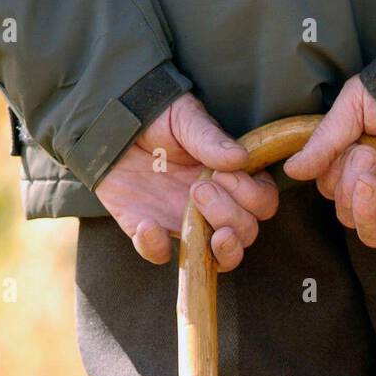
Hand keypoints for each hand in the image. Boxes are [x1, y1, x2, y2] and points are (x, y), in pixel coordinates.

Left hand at [94, 92, 278, 269]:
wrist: (112, 124)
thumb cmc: (157, 117)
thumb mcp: (185, 118)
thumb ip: (209, 138)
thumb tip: (240, 158)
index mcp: (230, 178)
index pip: (263, 204)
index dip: (252, 197)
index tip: (224, 175)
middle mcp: (215, 207)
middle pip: (246, 233)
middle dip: (230, 216)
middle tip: (199, 189)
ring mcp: (186, 224)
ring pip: (219, 259)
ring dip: (216, 249)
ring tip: (196, 220)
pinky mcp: (151, 232)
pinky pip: (160, 255)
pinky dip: (156, 248)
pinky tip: (148, 225)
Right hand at [284, 75, 375, 249]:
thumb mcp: (353, 107)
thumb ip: (324, 142)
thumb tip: (292, 170)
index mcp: (360, 161)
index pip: (332, 191)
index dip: (335, 179)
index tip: (354, 148)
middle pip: (348, 216)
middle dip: (349, 192)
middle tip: (369, 158)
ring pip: (372, 235)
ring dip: (364, 214)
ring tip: (374, 184)